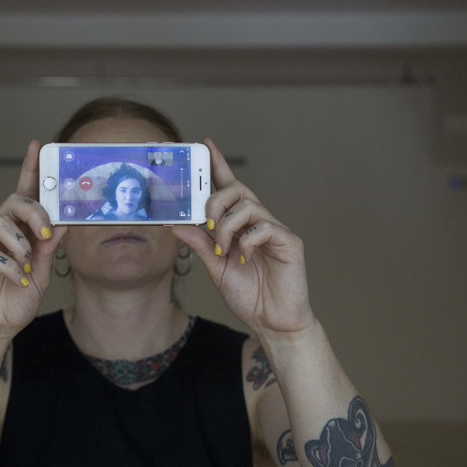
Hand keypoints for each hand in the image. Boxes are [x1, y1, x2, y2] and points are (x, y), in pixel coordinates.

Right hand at [0, 140, 67, 345]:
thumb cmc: (14, 301)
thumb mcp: (41, 274)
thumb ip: (49, 248)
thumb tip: (63, 222)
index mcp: (18, 232)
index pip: (24, 194)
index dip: (30, 170)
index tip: (38, 146)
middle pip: (12, 202)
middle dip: (32, 211)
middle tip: (44, 230)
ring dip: (20, 245)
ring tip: (26, 266)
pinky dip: (9, 266)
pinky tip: (17, 279)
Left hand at [171, 138, 314, 338]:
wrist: (273, 322)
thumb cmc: (250, 295)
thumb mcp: (216, 268)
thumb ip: (199, 245)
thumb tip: (176, 225)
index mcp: (241, 226)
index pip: (229, 188)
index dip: (218, 165)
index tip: (205, 144)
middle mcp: (259, 222)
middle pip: (237, 189)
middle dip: (215, 202)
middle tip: (207, 226)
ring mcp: (275, 230)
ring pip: (248, 206)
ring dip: (227, 227)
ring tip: (225, 250)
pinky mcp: (290, 242)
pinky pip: (264, 227)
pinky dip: (247, 242)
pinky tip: (245, 259)